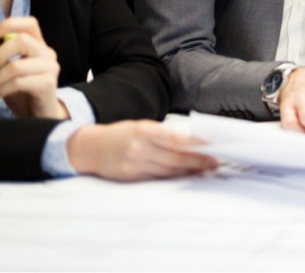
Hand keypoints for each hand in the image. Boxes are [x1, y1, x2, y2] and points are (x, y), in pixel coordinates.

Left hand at [0, 17, 66, 118]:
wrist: (39, 114)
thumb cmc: (23, 91)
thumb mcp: (6, 74)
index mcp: (38, 46)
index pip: (30, 24)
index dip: (11, 24)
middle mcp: (47, 53)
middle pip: (22, 40)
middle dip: (0, 54)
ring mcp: (50, 68)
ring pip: (16, 65)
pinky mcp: (47, 84)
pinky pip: (19, 82)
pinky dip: (3, 89)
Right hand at [67, 120, 218, 181]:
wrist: (90, 148)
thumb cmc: (122, 134)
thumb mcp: (142, 126)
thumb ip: (164, 135)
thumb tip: (192, 143)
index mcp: (144, 130)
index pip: (175, 139)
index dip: (196, 145)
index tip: (212, 148)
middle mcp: (139, 148)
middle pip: (175, 158)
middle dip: (197, 161)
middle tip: (214, 162)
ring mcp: (134, 164)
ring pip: (168, 170)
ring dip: (188, 170)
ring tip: (204, 169)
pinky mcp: (131, 177)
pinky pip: (157, 178)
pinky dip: (173, 176)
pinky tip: (184, 174)